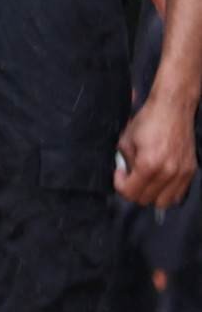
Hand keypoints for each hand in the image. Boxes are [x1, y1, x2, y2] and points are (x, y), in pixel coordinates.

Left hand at [117, 89, 198, 209]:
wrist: (173, 109)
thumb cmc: (148, 122)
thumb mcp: (126, 141)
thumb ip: (124, 162)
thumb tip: (125, 175)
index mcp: (149, 165)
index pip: (131, 192)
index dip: (120, 185)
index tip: (120, 173)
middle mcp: (168, 172)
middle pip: (146, 200)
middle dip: (134, 190)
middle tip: (130, 176)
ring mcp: (182, 172)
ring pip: (164, 202)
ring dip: (151, 194)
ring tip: (145, 180)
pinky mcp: (191, 170)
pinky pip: (178, 194)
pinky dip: (166, 192)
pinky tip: (159, 180)